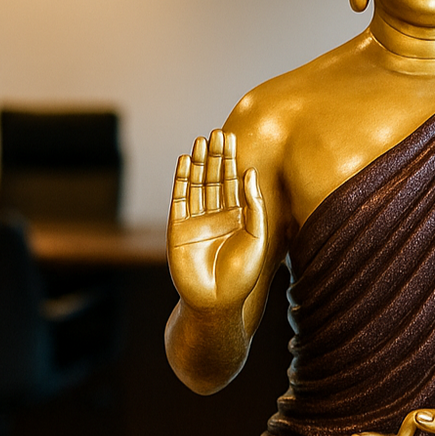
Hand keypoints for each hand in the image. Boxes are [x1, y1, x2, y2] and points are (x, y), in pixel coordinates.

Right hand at [168, 128, 266, 311]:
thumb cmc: (242, 275)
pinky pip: (179, 199)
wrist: (216, 303)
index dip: (231, 160)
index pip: (232, 182)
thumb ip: (254, 204)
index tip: (233, 138)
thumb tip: (249, 172)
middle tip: (217, 132)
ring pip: (196, 184)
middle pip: (214, 178)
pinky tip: (184, 161)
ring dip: (198, 162)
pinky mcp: (178, 228)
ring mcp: (195, 221)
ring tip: (201, 140)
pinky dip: (181, 179)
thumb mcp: (257, 236)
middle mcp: (215, 216)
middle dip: (215, 156)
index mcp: (236, 217)